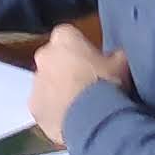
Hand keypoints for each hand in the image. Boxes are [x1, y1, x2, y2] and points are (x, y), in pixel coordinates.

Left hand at [29, 21, 129, 143]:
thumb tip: (117, 56)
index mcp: (64, 37)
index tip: (93, 61)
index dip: (82, 48)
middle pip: (54, 58)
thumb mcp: (121, 64)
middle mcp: (44, 55)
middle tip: (86, 82)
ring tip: (80, 104)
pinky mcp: (33, 105)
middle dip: (66, 67)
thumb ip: (116, 55)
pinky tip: (71, 118)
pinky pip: (44, 104)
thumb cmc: (105, 83)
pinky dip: (54, 109)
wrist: (91, 118)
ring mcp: (36, 81)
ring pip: (47, 82)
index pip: (70, 36)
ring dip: (59, 89)